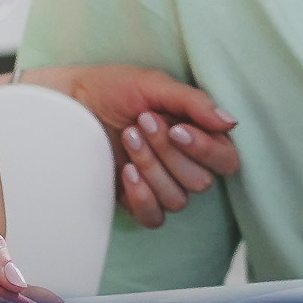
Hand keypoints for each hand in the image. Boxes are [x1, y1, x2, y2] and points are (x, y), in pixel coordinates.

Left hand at [29, 64, 240, 228]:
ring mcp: (161, 185)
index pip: (226, 160)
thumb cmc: (113, 88)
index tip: (177, 129)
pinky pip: (154, 217)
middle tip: (142, 122)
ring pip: (177, 199)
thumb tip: (231, 122)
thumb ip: (194, 102)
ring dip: (151, 166)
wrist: (70, 102)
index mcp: (198, 136)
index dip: (206, 150)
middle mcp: (185, 165)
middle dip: (168, 152)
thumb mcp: (153, 85)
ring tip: (128, 137)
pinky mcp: (136, 201)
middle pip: (200, 182)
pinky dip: (141, 196)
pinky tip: (125, 171)